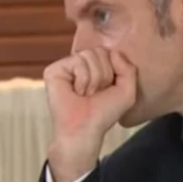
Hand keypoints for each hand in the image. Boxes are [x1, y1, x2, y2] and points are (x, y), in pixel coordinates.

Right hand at [44, 49, 136, 181]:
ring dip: (93, 80)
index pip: (110, 52)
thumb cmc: (104, 114)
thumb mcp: (127, 92)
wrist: (85, 130)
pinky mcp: (54, 70)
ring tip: (85, 94)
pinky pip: (77, 61)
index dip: (114, 72)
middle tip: (94, 93)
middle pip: (100, 51)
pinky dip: (82, 80)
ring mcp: (66, 66)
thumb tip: (113, 51)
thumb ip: (128, 69)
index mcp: (95, 67)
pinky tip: (75, 92)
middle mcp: (79, 64)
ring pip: (89, 55)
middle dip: (104, 75)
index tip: (107, 90)